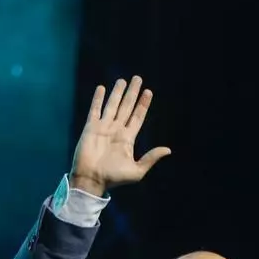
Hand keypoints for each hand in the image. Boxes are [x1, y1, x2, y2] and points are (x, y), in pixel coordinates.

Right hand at [69, 76, 170, 194]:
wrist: (92, 180)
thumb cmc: (114, 178)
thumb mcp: (137, 171)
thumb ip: (151, 158)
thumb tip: (168, 150)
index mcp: (128, 139)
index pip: (137, 117)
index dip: (143, 104)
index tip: (148, 92)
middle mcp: (116, 130)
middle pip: (126, 107)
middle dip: (132, 93)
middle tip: (138, 78)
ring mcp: (103, 128)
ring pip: (112, 105)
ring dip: (117, 92)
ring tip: (123, 80)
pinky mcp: (91, 128)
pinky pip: (95, 110)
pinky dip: (98, 99)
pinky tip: (102, 89)